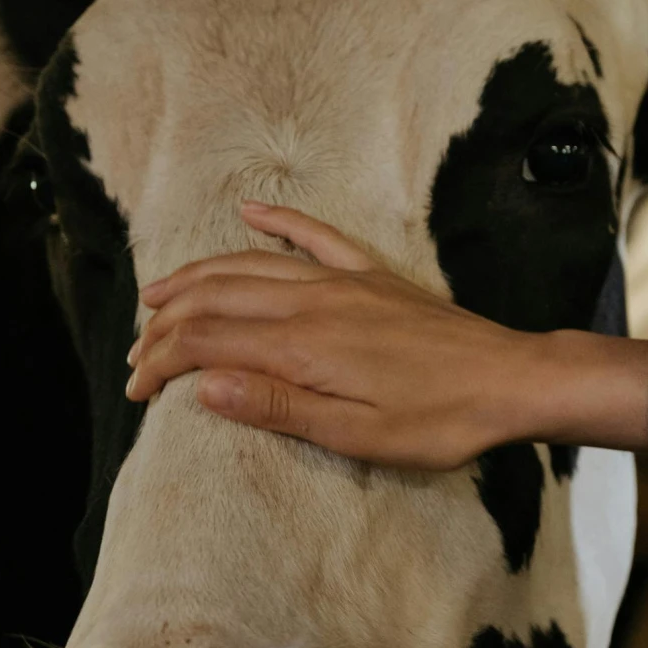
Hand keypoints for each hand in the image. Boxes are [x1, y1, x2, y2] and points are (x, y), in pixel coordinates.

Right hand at [127, 203, 647, 467]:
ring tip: (160, 291)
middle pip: (218, 299)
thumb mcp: (356, 434)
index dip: (162, 361)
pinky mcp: (372, 276)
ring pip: (252, 264)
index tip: (138, 390)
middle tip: (136, 352)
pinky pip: (314, 236)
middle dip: (166, 322)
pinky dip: (277, 222)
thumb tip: (207, 386)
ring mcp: (343, 282)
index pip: (208, 342)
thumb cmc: (439, 420)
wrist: (510, 380)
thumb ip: (278, 407)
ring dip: (200, 275)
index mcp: (304, 346)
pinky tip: (250, 213)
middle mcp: (314, 301)